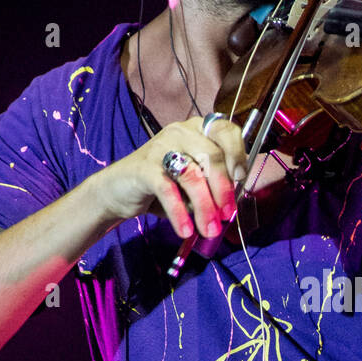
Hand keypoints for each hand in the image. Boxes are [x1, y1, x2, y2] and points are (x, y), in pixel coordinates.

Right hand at [92, 116, 248, 237]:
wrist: (119, 190)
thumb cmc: (164, 186)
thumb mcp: (195, 183)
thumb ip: (214, 186)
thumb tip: (232, 205)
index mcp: (198, 130)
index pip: (226, 131)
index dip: (238, 153)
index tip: (241, 178)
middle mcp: (181, 132)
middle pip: (212, 156)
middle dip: (223, 189)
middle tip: (226, 215)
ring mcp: (161, 147)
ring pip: (192, 176)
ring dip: (204, 207)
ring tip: (208, 229)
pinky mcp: (144, 167)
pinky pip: (168, 190)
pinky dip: (179, 213)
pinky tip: (185, 230)